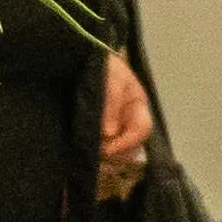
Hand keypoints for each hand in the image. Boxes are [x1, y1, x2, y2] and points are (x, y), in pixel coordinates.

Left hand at [96, 53, 154, 201]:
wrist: (78, 59)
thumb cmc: (101, 66)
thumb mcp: (111, 77)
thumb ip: (111, 102)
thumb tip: (108, 133)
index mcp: (137, 107)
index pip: (142, 130)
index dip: (127, 143)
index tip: (107, 150)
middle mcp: (128, 122)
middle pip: (133, 149)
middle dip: (116, 156)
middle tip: (96, 157)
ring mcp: (114, 130)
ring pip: (118, 156)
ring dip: (106, 161)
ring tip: (89, 160)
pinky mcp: (97, 135)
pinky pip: (102, 153)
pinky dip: (95, 159)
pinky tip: (84, 158)